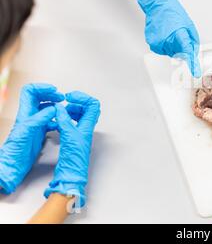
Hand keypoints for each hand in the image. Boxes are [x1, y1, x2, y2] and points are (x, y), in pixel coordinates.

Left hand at [0, 84, 63, 193]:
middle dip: (51, 95)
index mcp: (26, 113)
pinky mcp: (39, 132)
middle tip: (61, 98)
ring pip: (45, 109)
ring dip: (55, 106)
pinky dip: (56, 119)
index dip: (42, 87)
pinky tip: (61, 122)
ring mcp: (35, 124)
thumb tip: (53, 108)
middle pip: (39, 98)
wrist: (14, 164)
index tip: (53, 90)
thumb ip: (41, 117)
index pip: (30, 91)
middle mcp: (30, 116)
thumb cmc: (17, 149)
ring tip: (63, 108)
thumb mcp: (29, 129)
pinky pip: (49, 121)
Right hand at [44, 92, 100, 206]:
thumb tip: (60, 108)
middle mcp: (86, 129)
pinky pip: (72, 123)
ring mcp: (80, 133)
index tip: (71, 96)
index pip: (93, 105)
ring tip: (61, 110)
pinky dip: (66, 118)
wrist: (72, 174)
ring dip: (71, 110)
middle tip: (66, 101)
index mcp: (88, 126)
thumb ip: (64, 120)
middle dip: (76, 102)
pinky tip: (59, 120)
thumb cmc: (74, 159)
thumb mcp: (69, 135)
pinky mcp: (73, 139)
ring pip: (79, 116)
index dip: (83, 97)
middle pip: (87, 109)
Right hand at [132, 0, 201, 77]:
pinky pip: (163, 51)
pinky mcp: (152, 44)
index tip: (195, 72)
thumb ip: (193, 41)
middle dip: (181, 48)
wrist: (158, 5)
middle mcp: (167, 39)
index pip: (187, 52)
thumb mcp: (189, 25)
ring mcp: (158, 42)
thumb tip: (193, 53)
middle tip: (179, 35)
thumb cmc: (173, 13)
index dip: (192, 63)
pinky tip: (164, 35)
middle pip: (179, 54)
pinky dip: (165, 46)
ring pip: (170, 53)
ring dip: (173, 46)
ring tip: (170, 33)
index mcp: (178, 33)